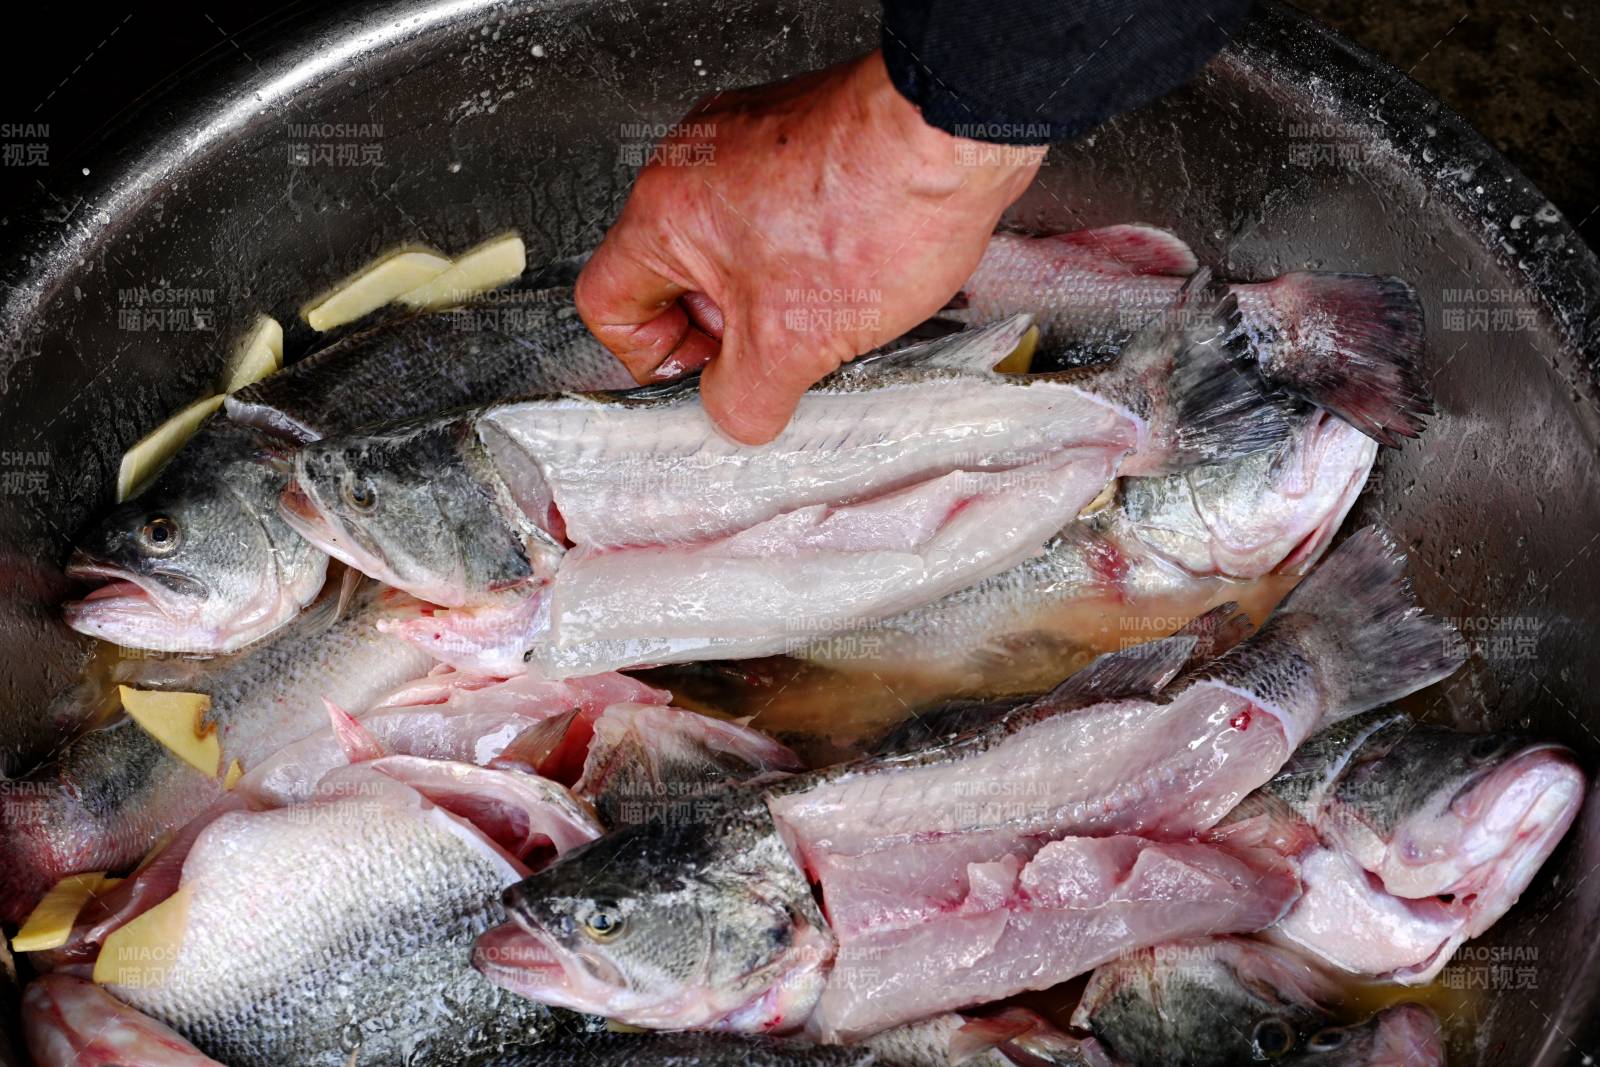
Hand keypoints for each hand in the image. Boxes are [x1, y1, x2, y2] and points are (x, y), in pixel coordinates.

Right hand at [575, 50, 1044, 443]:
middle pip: (674, 275)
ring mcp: (747, 140)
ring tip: (831, 308)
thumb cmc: (878, 207)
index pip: (608, 304)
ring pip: (732, 246)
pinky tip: (857, 269)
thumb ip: (744, 397)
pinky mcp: (799, 135)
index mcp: (664, 211)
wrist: (957, 132)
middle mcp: (694, 163)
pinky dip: (807, 252)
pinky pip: (778, 213)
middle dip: (727, 326)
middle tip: (781, 347)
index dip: (654, 357)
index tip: (713, 370)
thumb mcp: (796, 344)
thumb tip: (735, 414)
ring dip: (772, 293)